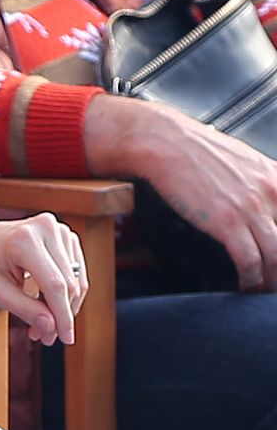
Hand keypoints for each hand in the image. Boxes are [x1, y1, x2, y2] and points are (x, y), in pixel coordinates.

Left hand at [0, 199, 85, 344]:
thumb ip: (24, 310)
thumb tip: (52, 328)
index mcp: (24, 240)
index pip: (54, 285)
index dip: (62, 316)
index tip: (65, 339)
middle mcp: (46, 228)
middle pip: (68, 284)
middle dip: (60, 315)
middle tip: (44, 336)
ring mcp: (58, 229)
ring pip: (76, 280)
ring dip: (63, 306)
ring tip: (42, 322)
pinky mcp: (65, 235)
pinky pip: (75, 273)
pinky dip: (65, 293)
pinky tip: (47, 304)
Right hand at [86, 94, 276, 289]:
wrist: (163, 142)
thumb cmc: (193, 150)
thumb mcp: (241, 160)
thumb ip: (259, 182)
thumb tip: (262, 202)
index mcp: (275, 177)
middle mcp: (270, 192)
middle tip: (274, 279)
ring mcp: (250, 208)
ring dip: (272, 279)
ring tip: (263, 288)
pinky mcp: (227, 222)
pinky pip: (250, 261)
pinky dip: (251, 279)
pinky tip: (245, 283)